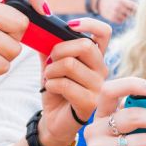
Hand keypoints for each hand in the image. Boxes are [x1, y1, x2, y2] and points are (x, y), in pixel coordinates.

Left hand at [37, 18, 111, 145]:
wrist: (54, 121)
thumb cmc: (56, 90)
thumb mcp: (52, 64)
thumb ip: (50, 46)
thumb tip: (42, 28)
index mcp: (96, 58)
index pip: (103, 32)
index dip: (88, 24)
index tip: (70, 26)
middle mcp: (102, 70)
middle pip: (85, 45)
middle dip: (59, 50)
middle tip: (50, 62)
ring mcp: (99, 87)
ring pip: (70, 64)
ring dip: (51, 71)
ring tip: (49, 79)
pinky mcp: (90, 102)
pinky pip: (65, 84)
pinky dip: (51, 84)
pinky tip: (51, 90)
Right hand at [97, 0, 136, 23]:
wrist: (100, 3)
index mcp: (122, 0)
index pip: (134, 6)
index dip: (137, 7)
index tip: (135, 6)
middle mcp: (118, 8)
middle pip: (132, 13)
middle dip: (131, 11)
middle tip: (128, 8)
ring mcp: (115, 14)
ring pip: (127, 17)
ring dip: (126, 15)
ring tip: (121, 10)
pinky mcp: (113, 19)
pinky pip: (122, 21)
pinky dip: (121, 18)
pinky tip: (117, 14)